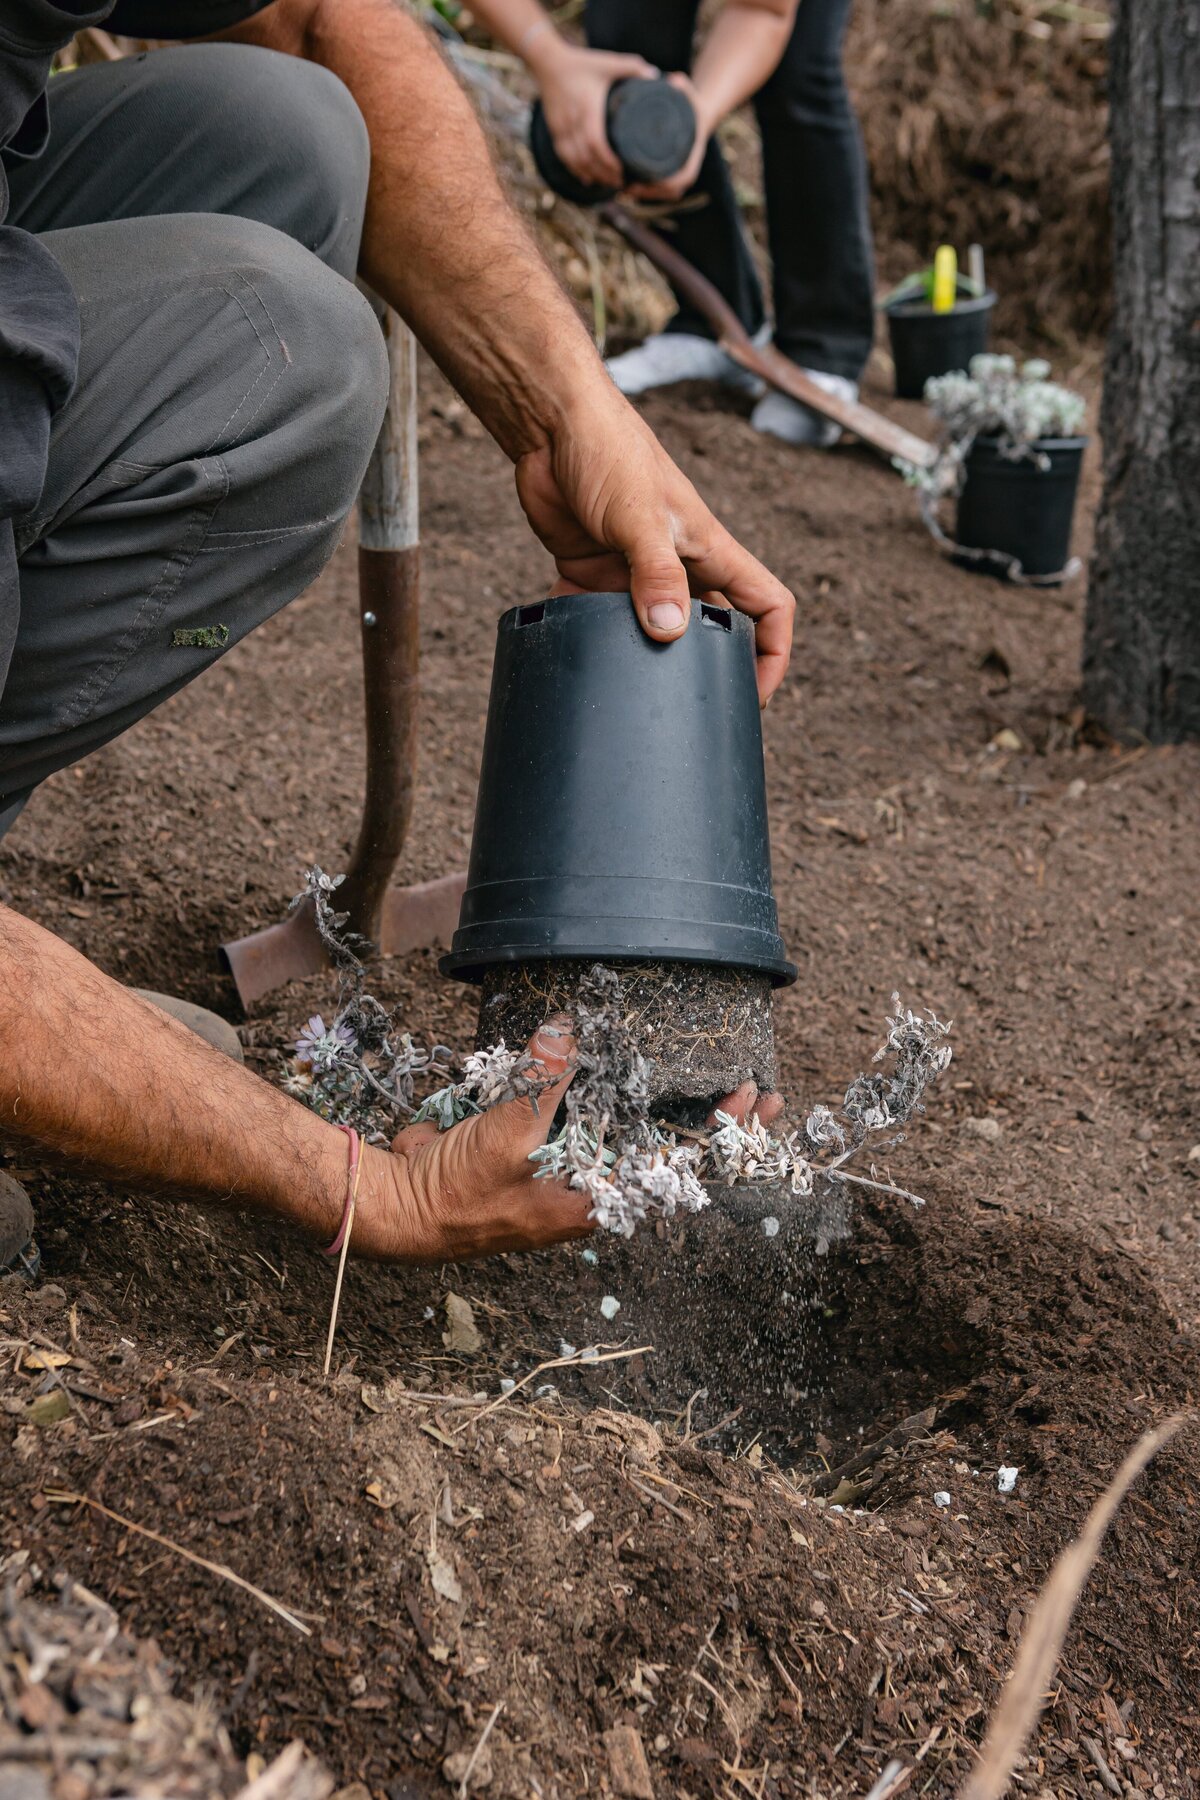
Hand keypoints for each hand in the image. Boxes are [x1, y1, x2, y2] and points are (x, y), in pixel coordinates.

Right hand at [347, 1015, 786, 1262]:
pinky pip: (569, 1107)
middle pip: (658, 1147)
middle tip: (752, 1083)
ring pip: (617, 1124)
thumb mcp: (507, 1135)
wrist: (400, 1206)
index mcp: (593, 1197)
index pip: (675, 1165)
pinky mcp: (529, 1143)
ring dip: (648, 1096)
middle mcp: (586, 1185)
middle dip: (703, 1115)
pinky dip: (589, 1084)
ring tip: (697, 1066)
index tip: (753, 1095)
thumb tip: (570, 1030)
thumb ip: (544, 1081)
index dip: (720, 1132)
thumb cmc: (458, 1194)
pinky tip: (606, 1058)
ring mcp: (560, 1164)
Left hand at [515, 385, 794, 702]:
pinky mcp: (592, 573)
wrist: (550, 425)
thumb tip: (669, 632)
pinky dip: (590, 640)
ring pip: (655, 632)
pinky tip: (576, 659)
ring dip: (647, 661)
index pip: (767, 608)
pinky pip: (598, 621)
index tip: (755, 696)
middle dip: (711, 671)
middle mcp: (680, 567)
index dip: (773, 653)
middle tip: (693, 715)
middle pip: (715, 630)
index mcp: (710, 552)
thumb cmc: (608, 451)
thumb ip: (656, 573)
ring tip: (633, 700)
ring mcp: (635, 573)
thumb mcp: (638, 515)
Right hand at [537, 43, 658, 187]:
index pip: (595, 143)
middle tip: (621, 182)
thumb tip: (656, 76)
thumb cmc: (581, 62)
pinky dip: (576, 171)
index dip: (608, 160)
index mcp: (587, 107)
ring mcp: (561, 128)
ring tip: (608, 182)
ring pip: (574, 161)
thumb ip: (631, 67)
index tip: (622, 170)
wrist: (549, 62)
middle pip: (586, 158)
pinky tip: (587, 180)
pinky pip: (564, 157)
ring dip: (591, 175)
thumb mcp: (607, 62)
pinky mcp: (554, 131)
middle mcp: (572, 121)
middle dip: (604, 174)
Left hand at [625, 72, 711, 202]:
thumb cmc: (693, 103)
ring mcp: (678, 173)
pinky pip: (658, 190)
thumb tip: (674, 80)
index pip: (682, 178)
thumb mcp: (689, 94)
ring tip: (623, 188)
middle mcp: (687, 168)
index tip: (645, 181)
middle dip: (648, 193)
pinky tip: (627, 188)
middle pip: (668, 191)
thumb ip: (683, 86)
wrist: (698, 112)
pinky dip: (644, 192)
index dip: (664, 185)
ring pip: (661, 194)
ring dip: (643, 195)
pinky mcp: (669, 173)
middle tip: (627, 186)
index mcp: (694, 156)